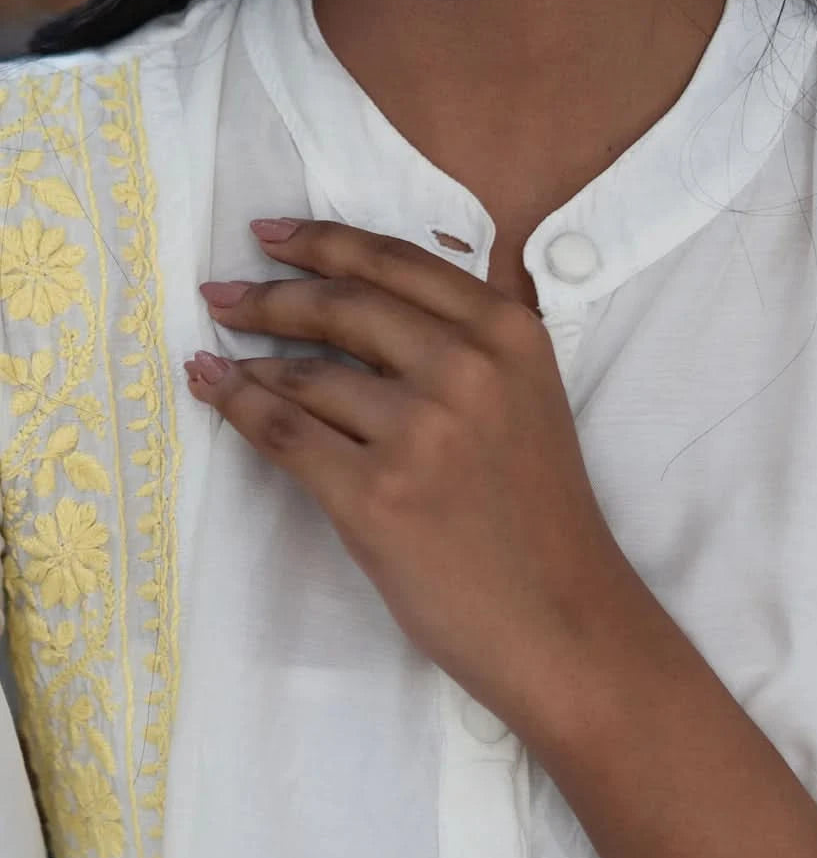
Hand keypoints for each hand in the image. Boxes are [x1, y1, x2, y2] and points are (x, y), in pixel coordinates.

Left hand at [186, 218, 640, 732]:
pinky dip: (236, 405)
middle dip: (269, 295)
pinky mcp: (374, 495)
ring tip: (221, 359)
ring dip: (249, 362)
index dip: (320, 241)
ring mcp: (418, 431)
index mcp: (508, 334)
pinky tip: (214, 389)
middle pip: (341, 307)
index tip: (267, 235)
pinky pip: (282, 431)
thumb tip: (357, 302)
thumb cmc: (541, 520)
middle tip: (221, 295)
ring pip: (304, 374)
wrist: (562, 621)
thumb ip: (467, 343)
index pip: (394, 263)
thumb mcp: (527, 400)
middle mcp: (465, 368)